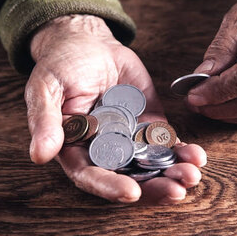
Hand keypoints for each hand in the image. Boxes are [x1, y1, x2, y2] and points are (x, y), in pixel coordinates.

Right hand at [26, 14, 205, 203]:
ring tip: (192, 174)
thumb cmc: (59, 65)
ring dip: (173, 172)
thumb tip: (40, 155)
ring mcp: (129, 138)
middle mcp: (104, 150)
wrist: (87, 42)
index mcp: (75, 148)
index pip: (91, 176)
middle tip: (177, 190)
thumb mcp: (46, 88)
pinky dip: (182, 150)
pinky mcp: (149, 123)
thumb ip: (45, 121)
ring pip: (152, 164)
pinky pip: (167, 142)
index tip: (132, 193)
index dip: (110, 187)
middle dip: (154, 186)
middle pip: (129, 177)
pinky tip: (197, 155)